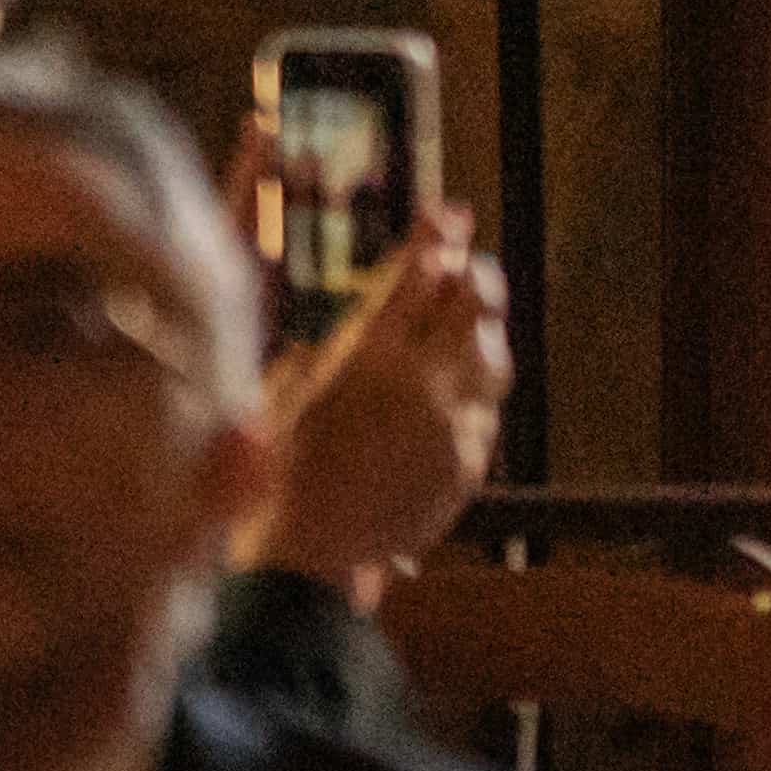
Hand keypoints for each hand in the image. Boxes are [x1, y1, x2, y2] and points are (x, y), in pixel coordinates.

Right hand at [255, 206, 510, 596]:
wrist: (308, 555)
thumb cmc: (278, 473)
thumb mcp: (288, 394)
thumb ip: (333, 345)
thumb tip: (374, 301)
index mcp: (366, 360)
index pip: (416, 278)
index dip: (437, 239)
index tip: (450, 214)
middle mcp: (420, 383)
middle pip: (471, 305)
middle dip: (472, 276)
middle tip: (466, 263)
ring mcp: (453, 422)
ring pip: (492, 354)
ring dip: (482, 331)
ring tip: (467, 321)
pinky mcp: (471, 457)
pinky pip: (485, 409)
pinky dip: (473, 392)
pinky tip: (454, 391)